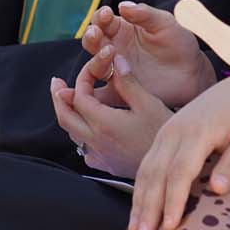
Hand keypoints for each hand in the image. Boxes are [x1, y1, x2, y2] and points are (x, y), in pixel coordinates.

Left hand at [51, 52, 171, 177]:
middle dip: (58, 98)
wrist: (174, 167)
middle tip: (56, 83)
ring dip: (68, 116)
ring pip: (73, 134)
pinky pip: (85, 150)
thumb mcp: (148, 104)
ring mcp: (100, 156)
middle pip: (65, 117)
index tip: (90, 69)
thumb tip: (116, 61)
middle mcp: (96, 141)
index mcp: (103, 122)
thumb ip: (128, 83)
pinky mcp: (108, 165)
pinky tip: (89, 131)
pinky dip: (81, 136)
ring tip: (70, 102)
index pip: (79, 97)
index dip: (81, 79)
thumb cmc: (164, 133)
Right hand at [80, 1, 214, 107]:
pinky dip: (91, 91)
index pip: (103, 20)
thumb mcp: (166, 23)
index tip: (107, 14)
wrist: (193, 74)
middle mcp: (114, 49)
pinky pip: (100, 93)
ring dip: (96, 58)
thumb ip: (145, 14)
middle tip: (97, 33)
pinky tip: (91, 87)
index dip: (101, 16)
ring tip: (110, 53)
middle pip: (92, 41)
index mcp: (122, 29)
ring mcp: (115, 70)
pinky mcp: (119, 91)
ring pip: (94, 65)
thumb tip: (122, 5)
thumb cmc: (179, 44)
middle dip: (92, 35)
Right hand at [128, 73, 229, 229]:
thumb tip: (218, 191)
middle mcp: (176, 131)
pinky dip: (141, 187)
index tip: (170, 226)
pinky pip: (148, 162)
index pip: (180, 171)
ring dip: (139, 200)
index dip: (173, 200)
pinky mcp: (165, 134)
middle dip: (149, 206)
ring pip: (147, 168)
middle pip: (157, 172)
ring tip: (136, 229)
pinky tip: (140, 208)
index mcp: (198, 131)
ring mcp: (167, 131)